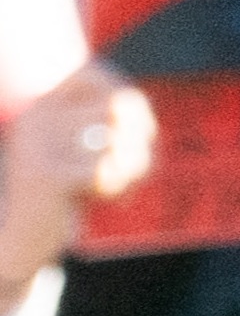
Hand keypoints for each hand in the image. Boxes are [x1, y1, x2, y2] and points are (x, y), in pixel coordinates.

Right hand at [3, 66, 154, 296]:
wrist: (21, 242)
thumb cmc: (65, 193)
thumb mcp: (83, 149)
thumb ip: (111, 122)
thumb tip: (134, 103)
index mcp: (40, 107)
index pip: (93, 74)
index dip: (127, 97)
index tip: (140, 128)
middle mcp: (35, 119)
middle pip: (118, 105)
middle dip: (143, 138)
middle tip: (140, 167)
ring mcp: (37, 145)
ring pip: (119, 137)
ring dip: (137, 164)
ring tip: (125, 184)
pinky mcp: (46, 176)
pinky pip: (107, 170)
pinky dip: (120, 186)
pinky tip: (113, 198)